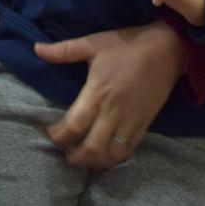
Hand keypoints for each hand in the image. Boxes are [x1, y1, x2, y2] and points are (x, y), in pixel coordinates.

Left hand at [34, 20, 185, 168]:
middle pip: (92, 147)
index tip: (51, 134)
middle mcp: (114, 111)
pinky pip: (130, 148)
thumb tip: (36, 49)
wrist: (168, 48)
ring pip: (112, 153)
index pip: (74, 125)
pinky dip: (116, 157)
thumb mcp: (93, 43)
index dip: (59, 136)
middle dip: (75, 156)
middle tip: (65, 153)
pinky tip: (106, 156)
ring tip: (84, 159)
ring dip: (95, 161)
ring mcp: (132, 119)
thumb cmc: (127, 45)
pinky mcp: (145, 123)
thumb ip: (63, 50)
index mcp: (98, 92)